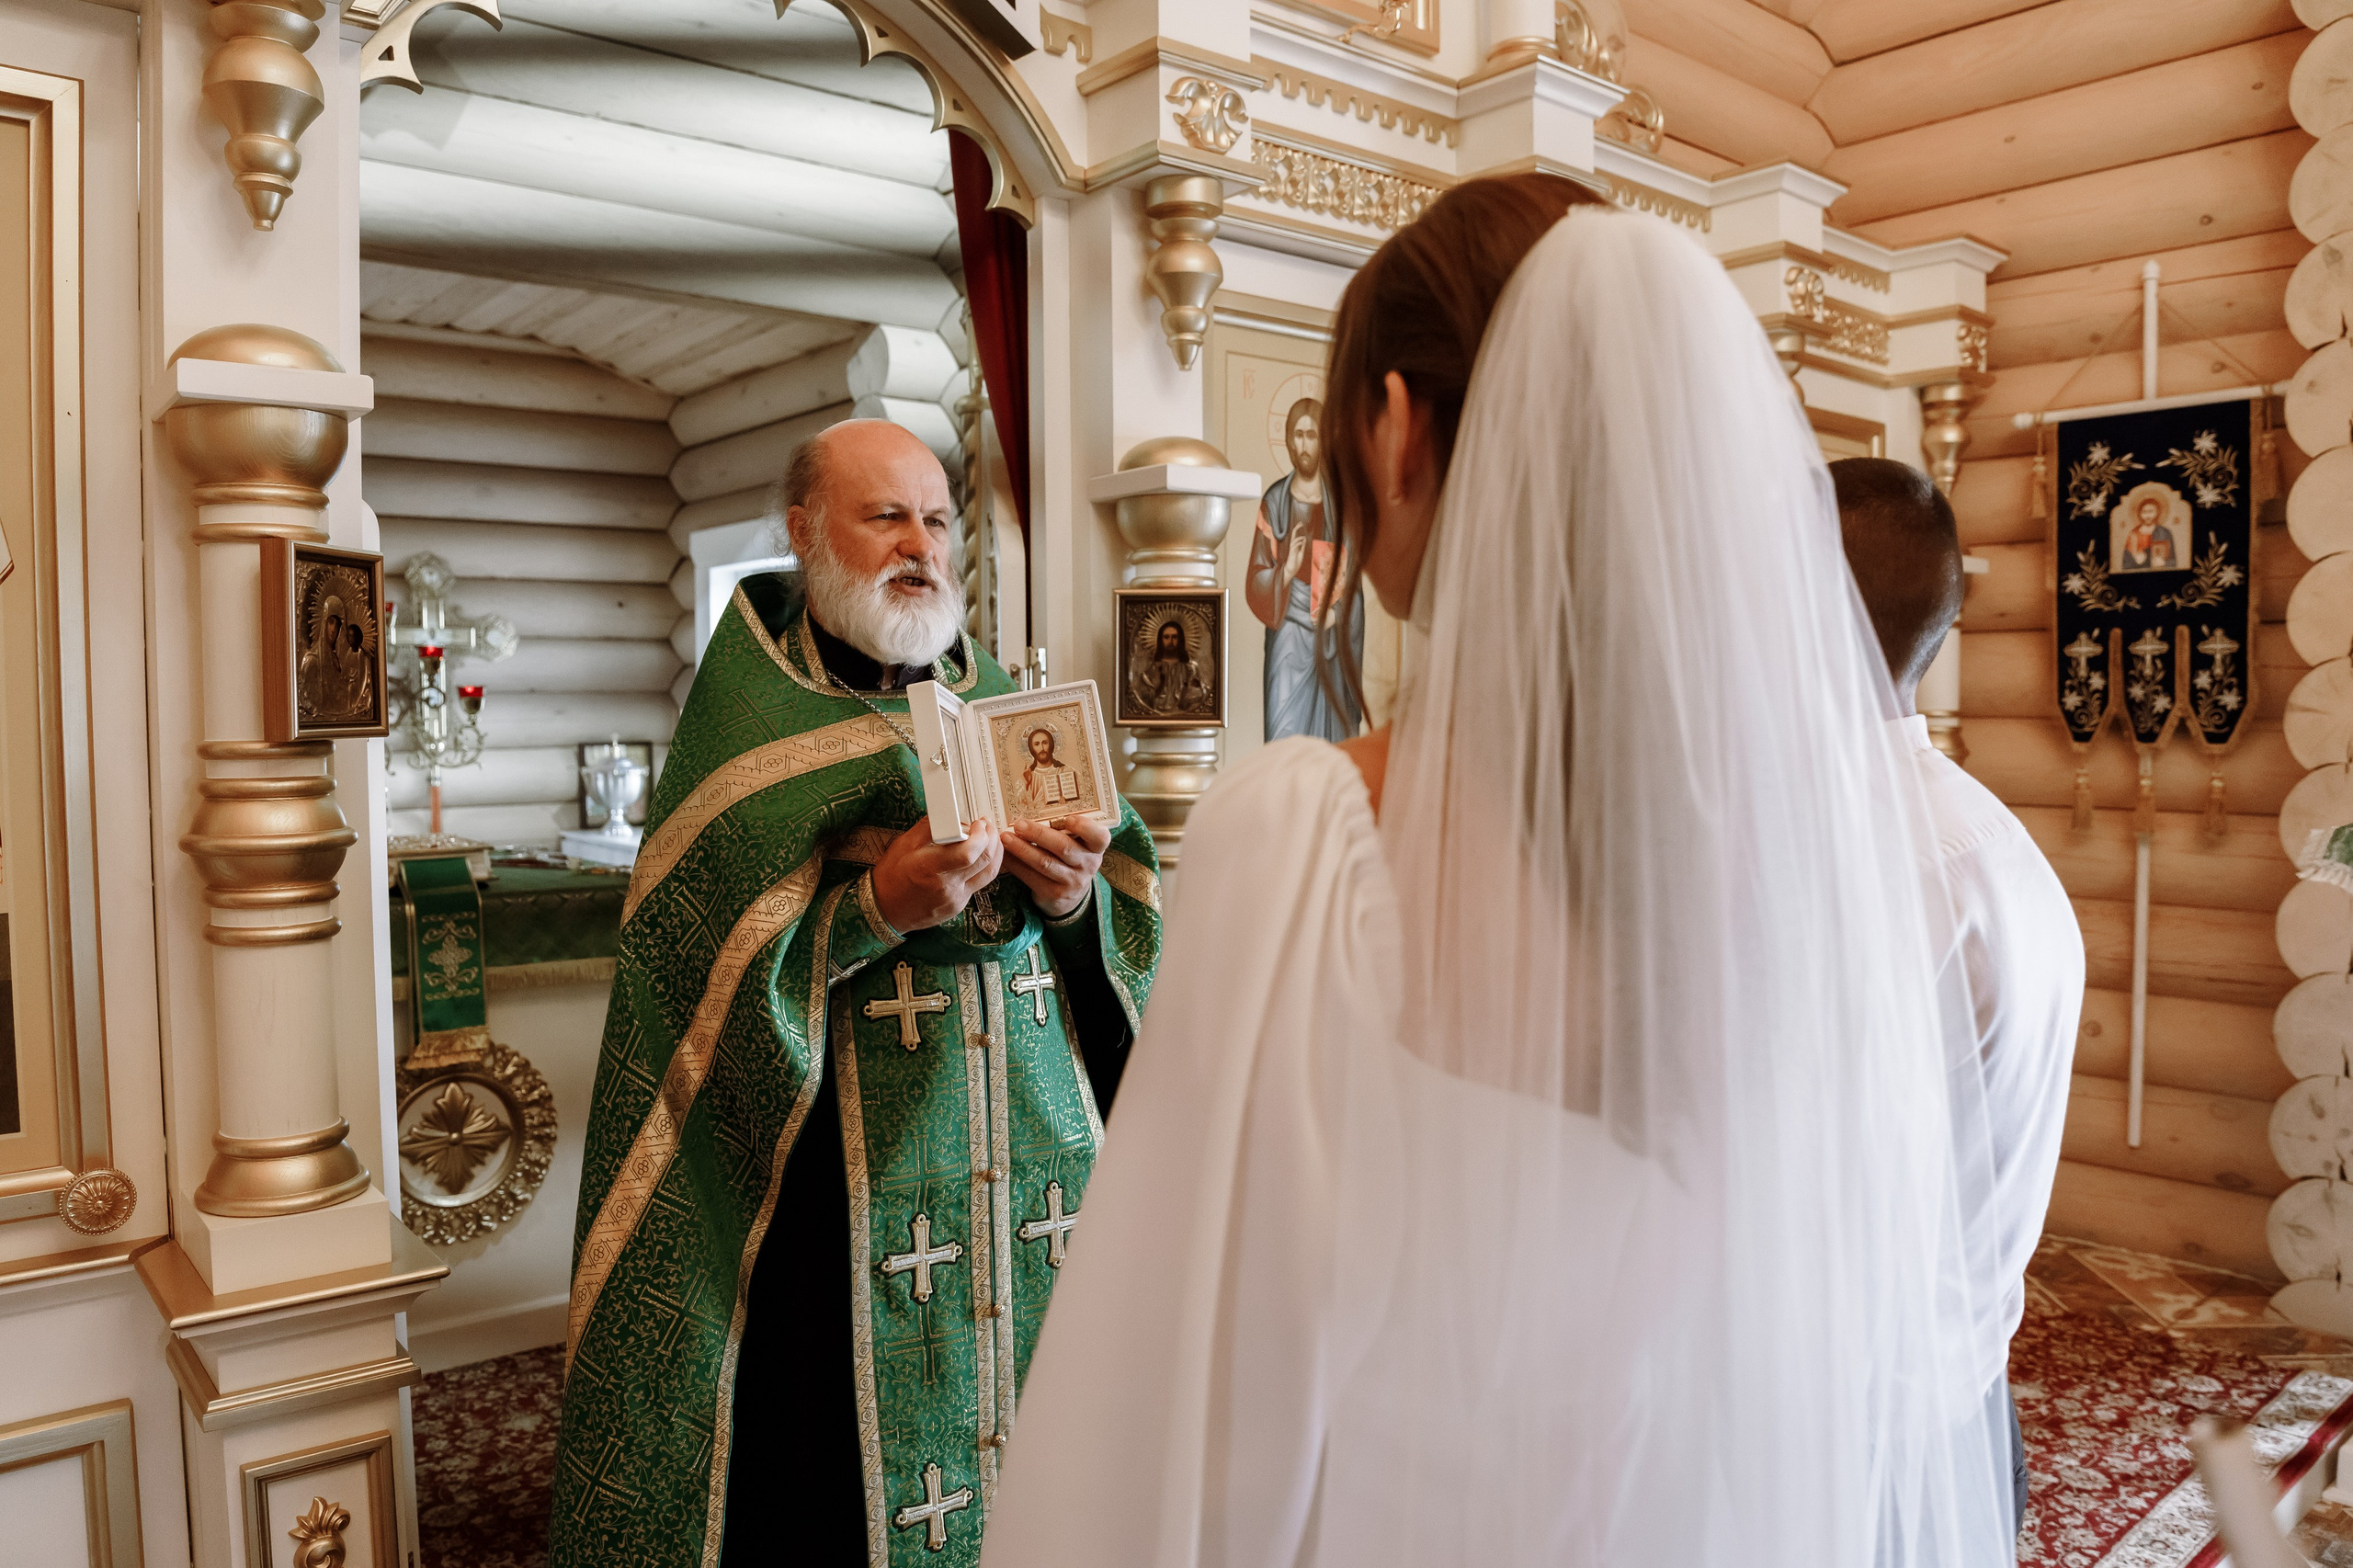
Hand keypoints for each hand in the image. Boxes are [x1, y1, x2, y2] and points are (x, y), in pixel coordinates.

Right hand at [871, 817, 1003, 933]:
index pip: (968, 853)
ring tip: (989, 838)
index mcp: (930, 868)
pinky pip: (979, 884)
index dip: (981, 835)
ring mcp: (955, 898)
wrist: (885, 911)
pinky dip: (984, 867)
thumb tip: (949, 818)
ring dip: (995, 852)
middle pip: (985, 861)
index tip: (978, 823)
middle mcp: (946, 886)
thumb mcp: (902, 845)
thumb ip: (928, 829)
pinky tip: (980, 857)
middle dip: (991, 838)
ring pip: (989, 874)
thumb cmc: (891, 878)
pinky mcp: (959, 905)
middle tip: (986, 826)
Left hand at [999, 814, 1109, 919]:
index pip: (1099, 837)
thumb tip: (1033, 809)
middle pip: (1064, 848)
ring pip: (1044, 863)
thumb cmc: (1071, 859)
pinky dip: (1015, 864)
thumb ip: (1066, 831)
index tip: (1068, 819)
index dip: (1085, 827)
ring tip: (1006, 838)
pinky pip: (1031, 877)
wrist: (1071, 896)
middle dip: (1039, 834)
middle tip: (1019, 824)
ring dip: (1022, 849)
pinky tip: (1004, 855)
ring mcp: (1072, 882)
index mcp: (1095, 848)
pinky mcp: (1054, 894)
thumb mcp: (1078, 845)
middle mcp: (1087, 865)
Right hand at [1283, 526, 1311, 579]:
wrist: (1291, 570)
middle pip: (1293, 535)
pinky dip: (1298, 542)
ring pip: (1293, 540)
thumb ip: (1302, 546)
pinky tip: (1302, 541)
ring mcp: (1292, 550)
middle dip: (1296, 529)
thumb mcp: (1301, 553)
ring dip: (1299, 538)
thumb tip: (1304, 539)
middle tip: (1300, 523)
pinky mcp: (1292, 554)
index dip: (1297, 529)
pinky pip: (1294, 546)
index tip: (1301, 523)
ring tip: (1304, 537)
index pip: (1295, 535)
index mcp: (1295, 545)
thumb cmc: (1296, 562)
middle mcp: (1292, 546)